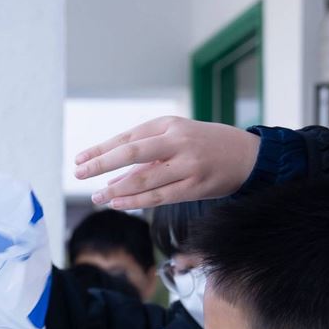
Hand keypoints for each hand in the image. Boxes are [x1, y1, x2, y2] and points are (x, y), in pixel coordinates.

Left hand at [73, 117, 260, 209]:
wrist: (249, 156)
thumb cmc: (206, 147)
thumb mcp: (176, 142)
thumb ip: (146, 160)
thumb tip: (112, 180)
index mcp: (170, 124)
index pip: (128, 137)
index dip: (101, 149)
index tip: (80, 160)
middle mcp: (177, 141)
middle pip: (132, 152)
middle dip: (102, 163)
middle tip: (79, 172)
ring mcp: (187, 164)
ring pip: (144, 179)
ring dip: (116, 189)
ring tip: (97, 196)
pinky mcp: (195, 186)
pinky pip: (159, 196)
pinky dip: (136, 201)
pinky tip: (118, 203)